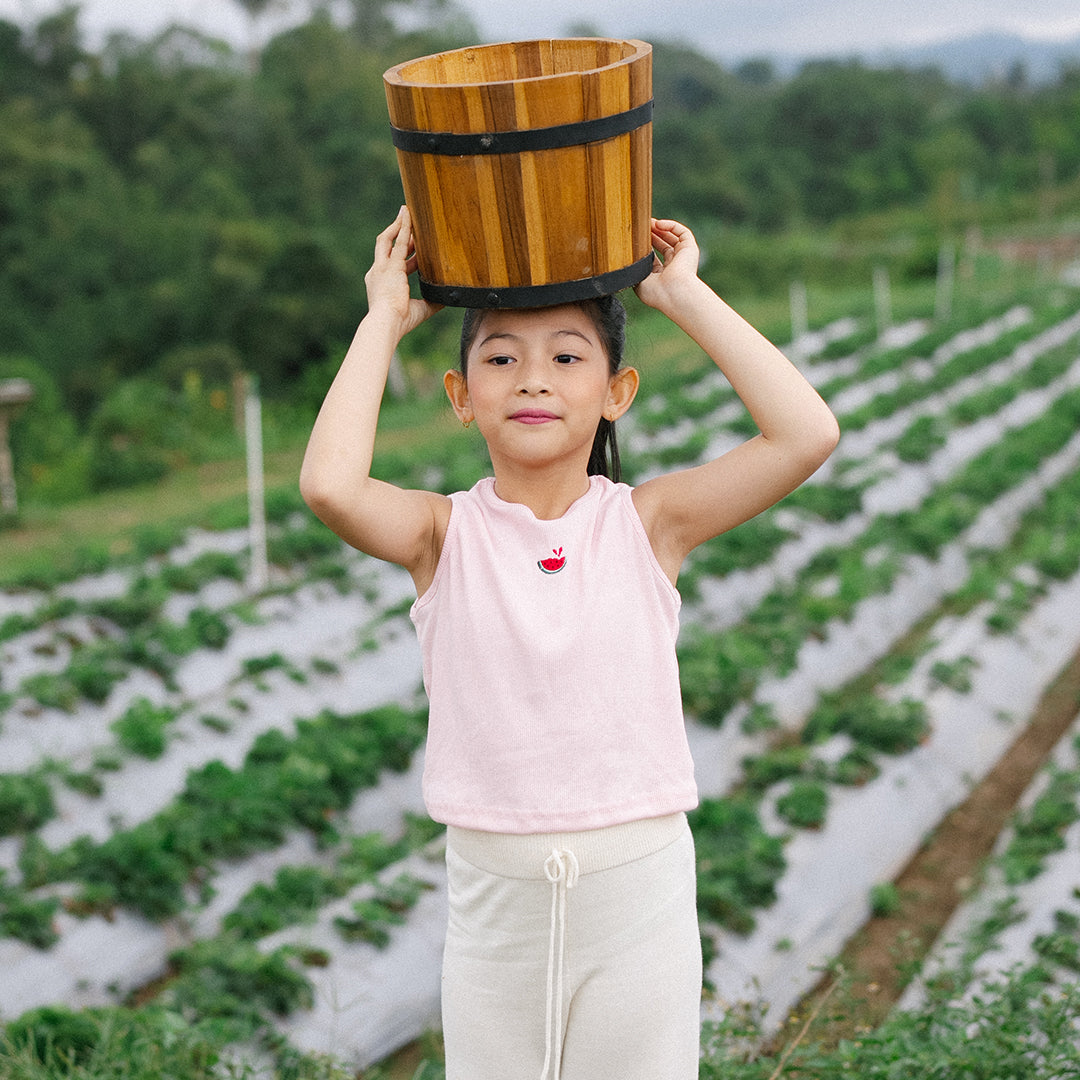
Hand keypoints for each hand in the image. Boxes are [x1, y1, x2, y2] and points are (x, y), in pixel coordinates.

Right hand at [364, 206, 441, 334]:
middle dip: (395, 231)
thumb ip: (433, 301)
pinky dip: (405, 228)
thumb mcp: (420, 310)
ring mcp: (382, 267)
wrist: (386, 324)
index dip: (406, 255)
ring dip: (398, 225)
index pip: (394, 263)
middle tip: (404, 218)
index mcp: (382, 284)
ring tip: (406, 211)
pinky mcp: (390, 266)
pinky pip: (399, 242)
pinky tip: (409, 216)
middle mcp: (378, 272)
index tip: (416, 247)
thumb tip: (447, 297)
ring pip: (389, 239)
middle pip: (385, 245)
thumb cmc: (400, 322)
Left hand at [634, 218, 701, 312]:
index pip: (654, 257)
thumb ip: (634, 268)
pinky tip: (658, 224)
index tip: (635, 239)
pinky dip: (671, 225)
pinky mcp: (690, 249)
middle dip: (652, 235)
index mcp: (662, 276)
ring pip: (672, 237)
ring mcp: (683, 257)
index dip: (645, 246)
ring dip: (660, 228)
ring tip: (648, 222)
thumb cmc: (655, 292)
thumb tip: (627, 257)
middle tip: (640, 227)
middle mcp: (674, 266)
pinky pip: (682, 232)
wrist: (673, 293)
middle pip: (663, 245)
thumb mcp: (638, 281)